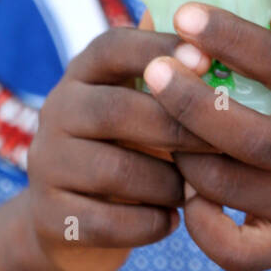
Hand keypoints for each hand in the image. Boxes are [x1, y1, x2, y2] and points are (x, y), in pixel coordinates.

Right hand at [21, 27, 215, 270]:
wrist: (71, 218)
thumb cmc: (129, 147)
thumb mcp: (142, 103)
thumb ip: (172, 75)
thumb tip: (219, 45)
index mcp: (83, 72)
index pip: (114, 47)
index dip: (160, 50)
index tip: (208, 62)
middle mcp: (57, 110)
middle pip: (116, 110)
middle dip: (177, 129)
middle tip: (223, 146)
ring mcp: (47, 164)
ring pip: (114, 172)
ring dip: (167, 184)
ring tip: (194, 191)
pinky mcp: (49, 217)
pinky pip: (105, 223)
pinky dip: (148, 225)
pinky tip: (170, 222)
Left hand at [142, 0, 270, 270]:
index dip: (232, 37)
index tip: (185, 12)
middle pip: (250, 135)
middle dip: (193, 102)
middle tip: (152, 70)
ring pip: (230, 188)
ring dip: (185, 155)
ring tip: (158, 124)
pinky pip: (233, 251)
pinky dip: (201, 225)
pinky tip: (187, 190)